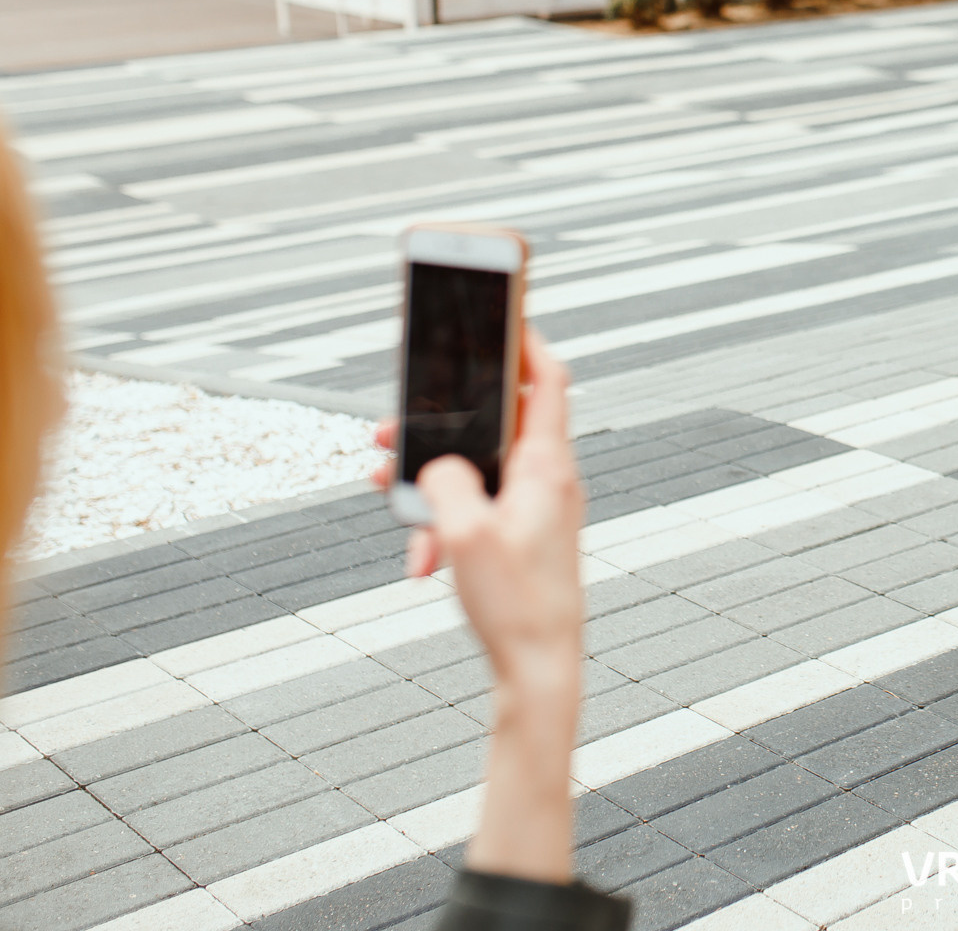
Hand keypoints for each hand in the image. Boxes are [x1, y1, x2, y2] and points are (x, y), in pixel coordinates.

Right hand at [371, 327, 582, 883]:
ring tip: (389, 498)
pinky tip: (420, 562)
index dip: (525, 341)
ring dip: (429, 483)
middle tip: (388, 430)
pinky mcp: (520, 535)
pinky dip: (442, 525)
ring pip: (473, 470)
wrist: (540, 667)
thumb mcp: (464, 535)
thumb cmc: (515, 602)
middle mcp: (547, 479)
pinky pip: (474, 510)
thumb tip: (438, 464)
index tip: (499, 313)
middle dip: (437, 424)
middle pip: (492, 423)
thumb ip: (444, 482)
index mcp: (546, 466)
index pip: (547, 381)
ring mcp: (535, 508)